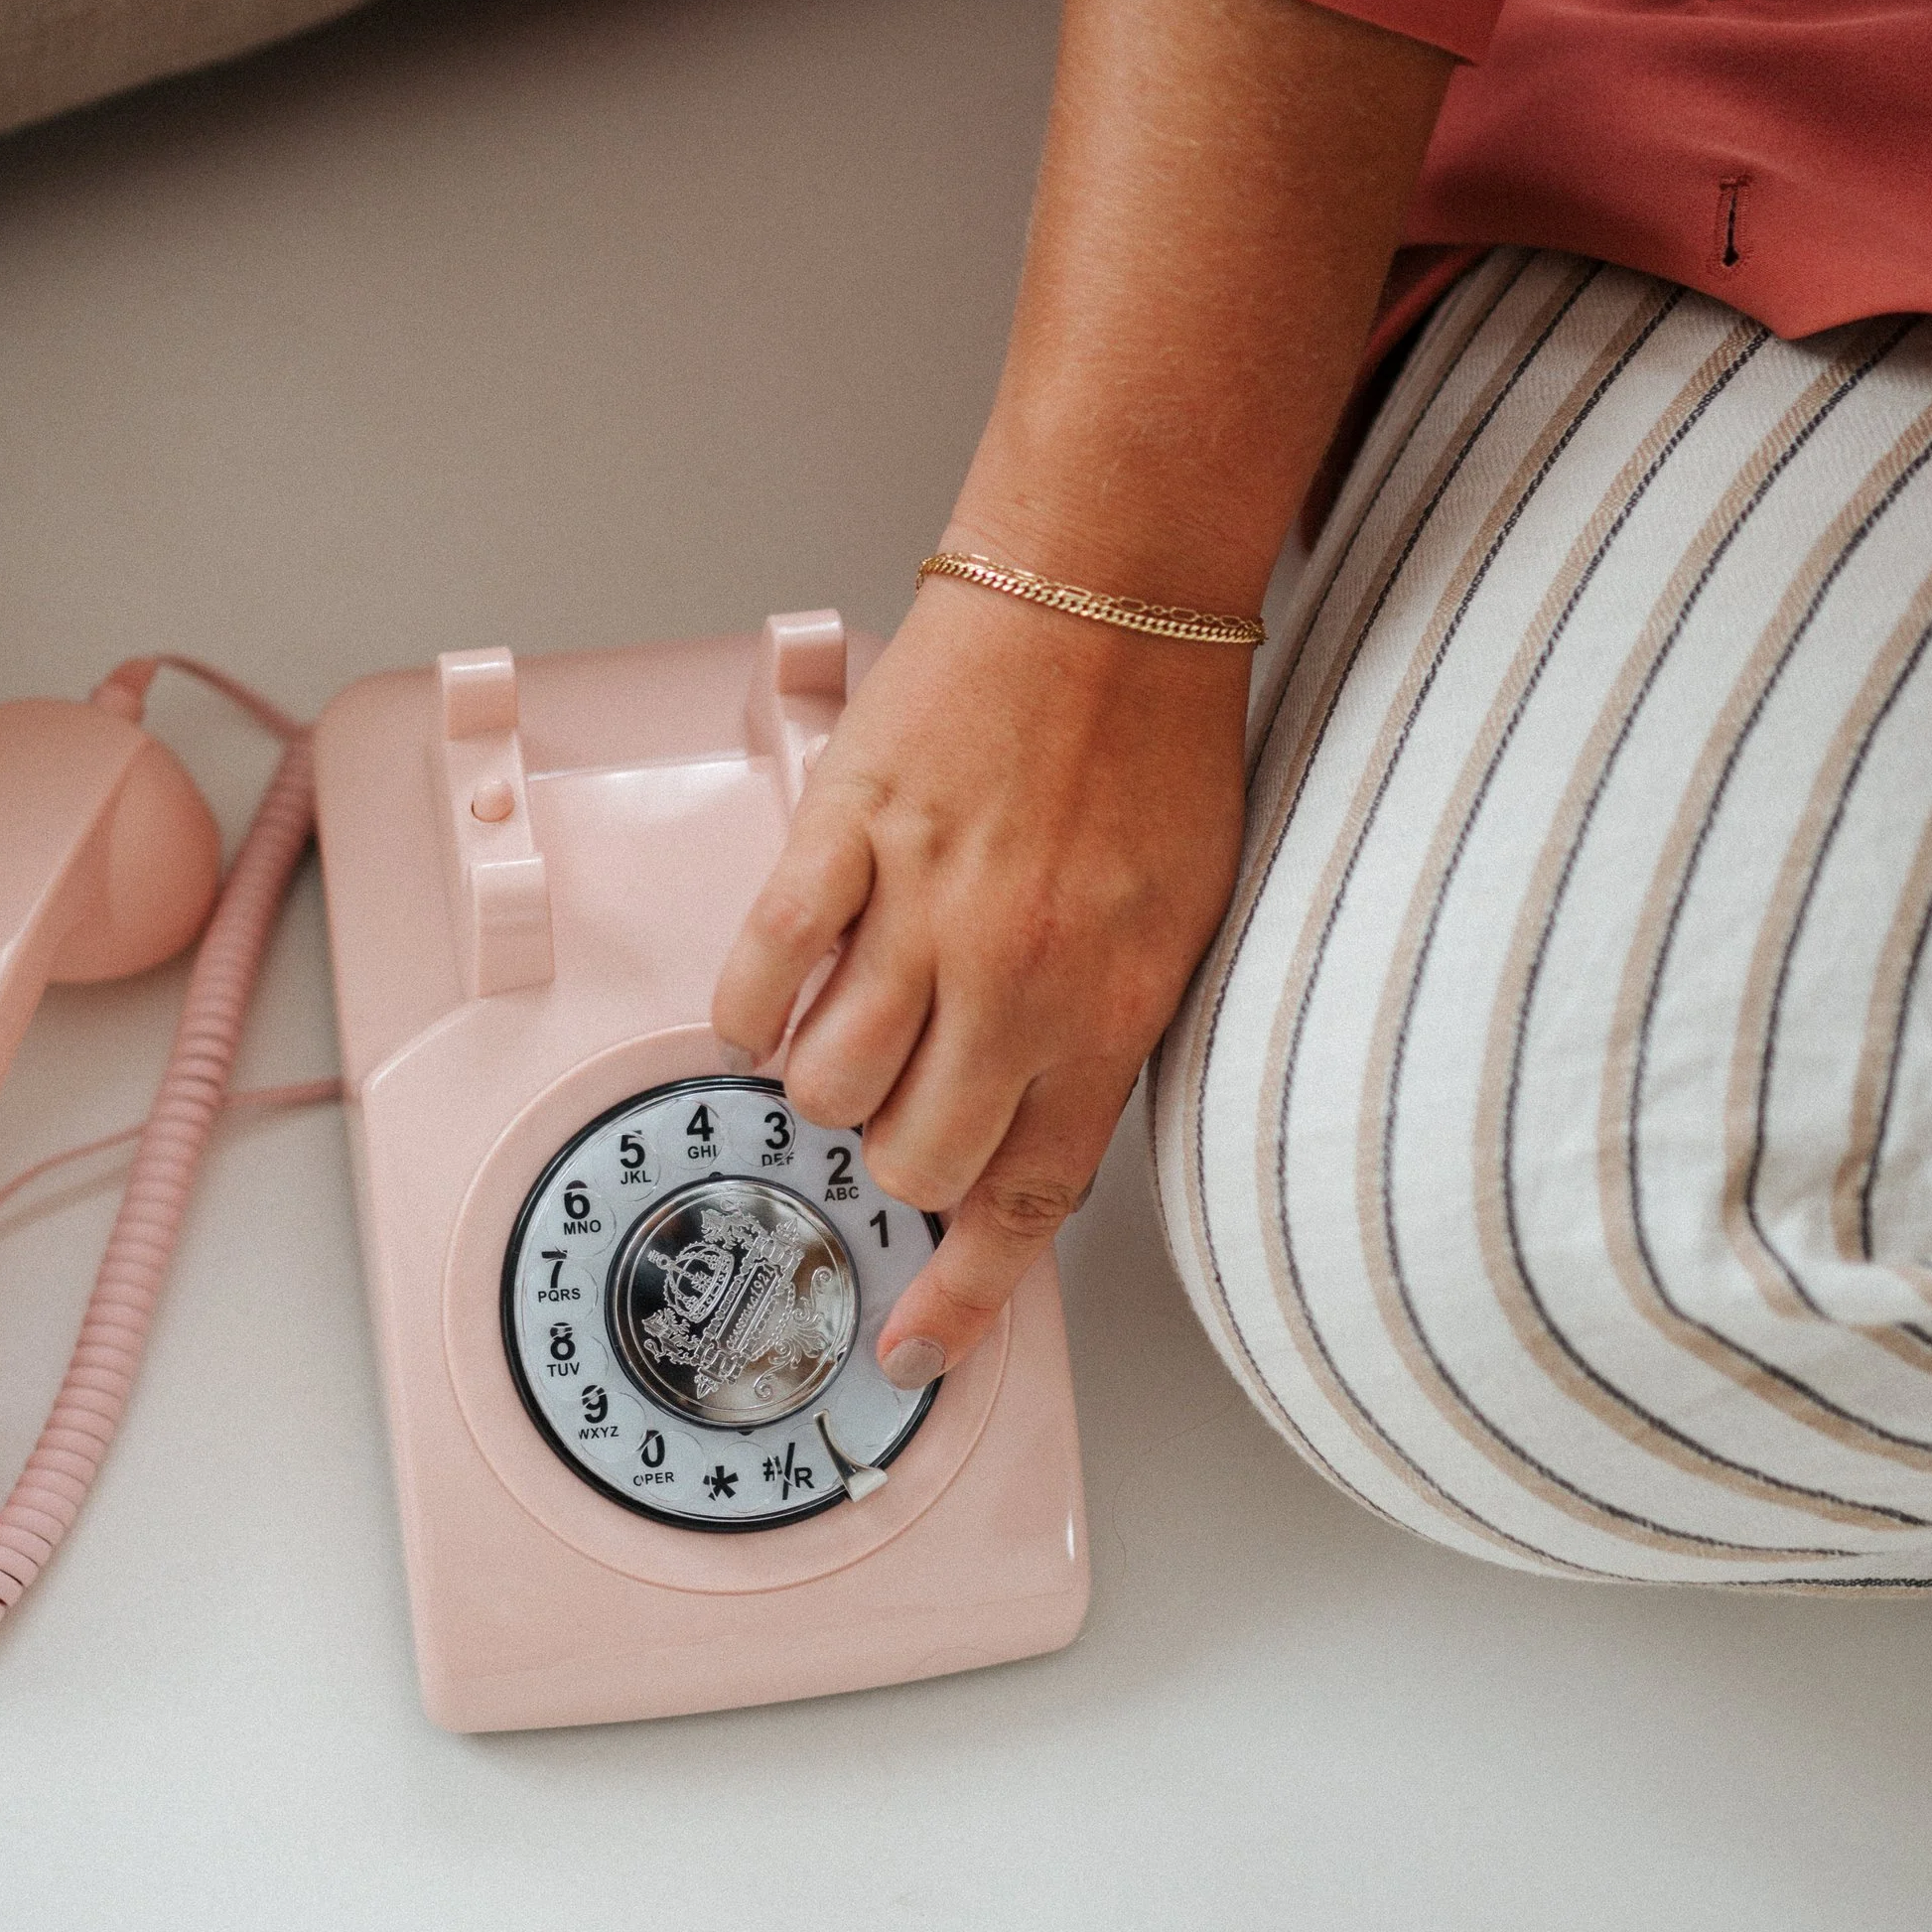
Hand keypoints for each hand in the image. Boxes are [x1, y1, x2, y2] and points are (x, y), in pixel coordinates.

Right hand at [711, 566, 1248, 1377]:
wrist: (1110, 586)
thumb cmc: (1154, 739)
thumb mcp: (1179, 924)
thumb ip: (1103, 1038)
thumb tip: (1030, 1139)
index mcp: (1109, 1011)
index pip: (1022, 1205)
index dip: (958, 1297)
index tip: (913, 1345)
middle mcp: (1017, 978)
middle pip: (910, 1158)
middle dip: (893, 1158)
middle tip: (897, 1108)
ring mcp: (922, 908)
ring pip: (826, 1083)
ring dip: (821, 1083)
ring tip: (845, 1030)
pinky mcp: (846, 834)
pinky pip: (763, 971)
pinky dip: (751, 1008)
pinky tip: (769, 999)